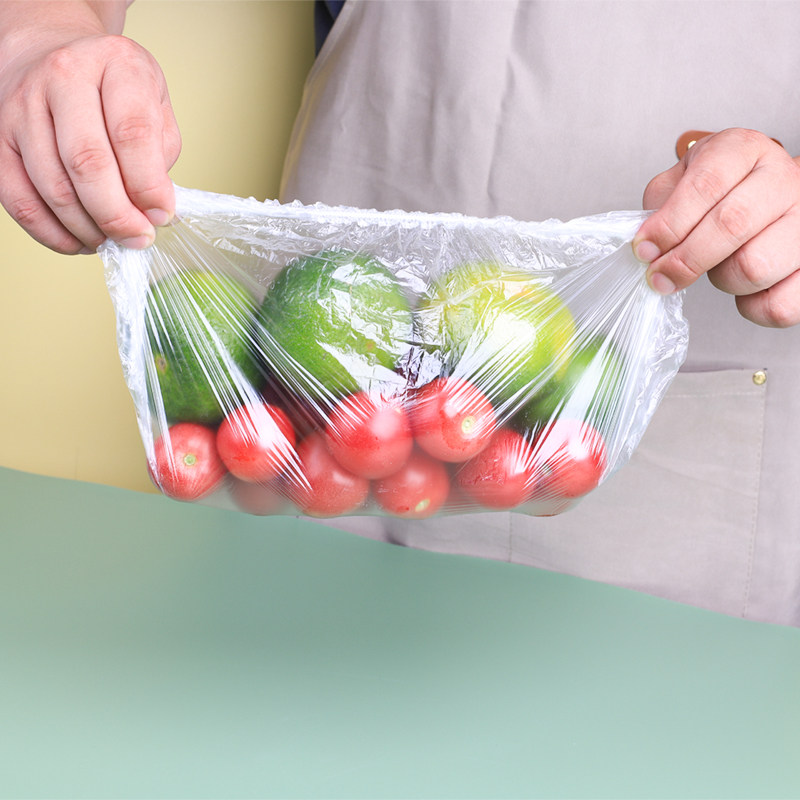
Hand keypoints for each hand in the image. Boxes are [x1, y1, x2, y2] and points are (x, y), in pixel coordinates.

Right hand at [0, 30, 180, 253]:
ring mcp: (23, 106)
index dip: (150, 186)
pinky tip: (80, 241)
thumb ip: (160, 157)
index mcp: (116, 64)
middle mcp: (64, 77)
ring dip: (88, 228)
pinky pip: (20, 199)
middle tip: (137, 238)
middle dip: (117, 215)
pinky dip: (52, 233)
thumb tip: (155, 212)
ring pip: (53, 187)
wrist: (53, 53)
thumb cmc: (114, 90)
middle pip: (87, 162)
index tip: (162, 217)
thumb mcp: (156, 107)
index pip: (132, 133)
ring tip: (113, 241)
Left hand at [633, 128, 799, 326]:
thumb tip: (648, 244)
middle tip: (660, 276)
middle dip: (685, 260)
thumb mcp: (683, 180)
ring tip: (717, 268)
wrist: (766, 198)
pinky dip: (752, 308)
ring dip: (721, 280)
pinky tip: (743, 291)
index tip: (645, 249)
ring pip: (754, 267)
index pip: (706, 184)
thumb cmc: (719, 192)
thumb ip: (661, 206)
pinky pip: (780, 305)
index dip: (669, 224)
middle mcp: (784, 179)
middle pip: (732, 225)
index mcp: (744, 151)